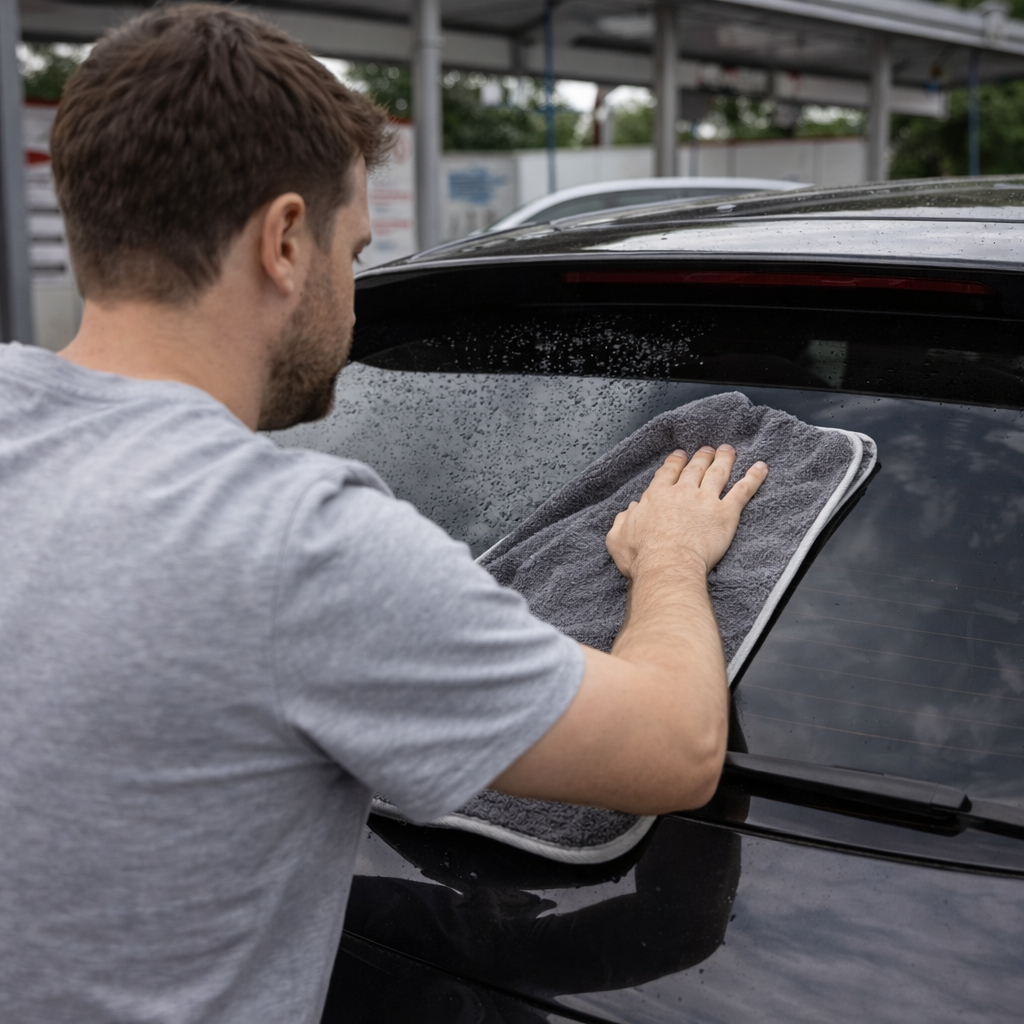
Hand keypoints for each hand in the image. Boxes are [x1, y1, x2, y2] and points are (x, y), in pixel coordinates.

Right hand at [606, 445, 767, 578]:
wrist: (668, 565)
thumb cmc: (642, 556)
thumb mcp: (618, 538)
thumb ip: (622, 521)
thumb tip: (629, 510)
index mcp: (657, 496)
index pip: (667, 473)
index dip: (675, 462)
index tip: (679, 455)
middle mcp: (682, 492)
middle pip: (694, 468)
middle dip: (701, 457)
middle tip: (707, 449)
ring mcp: (705, 500)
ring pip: (718, 473)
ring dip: (724, 459)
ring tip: (729, 451)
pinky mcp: (725, 513)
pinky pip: (743, 491)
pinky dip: (753, 478)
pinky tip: (761, 468)